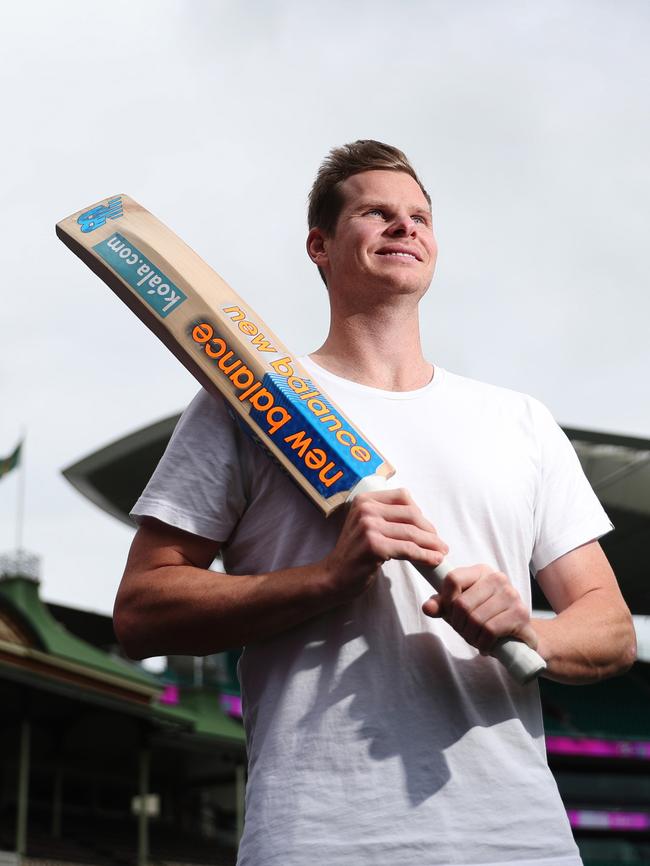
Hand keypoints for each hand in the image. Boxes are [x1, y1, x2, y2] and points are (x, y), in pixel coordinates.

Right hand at [322, 488, 448, 601]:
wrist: (332, 577)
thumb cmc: (354, 554)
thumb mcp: (366, 526)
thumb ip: (386, 517)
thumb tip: (421, 519)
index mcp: (364, 500)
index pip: (403, 497)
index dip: (419, 513)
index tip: (427, 528)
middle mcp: (365, 509)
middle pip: (411, 514)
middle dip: (429, 530)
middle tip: (440, 544)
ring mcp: (368, 526)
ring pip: (412, 533)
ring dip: (432, 544)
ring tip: (441, 553)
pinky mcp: (374, 545)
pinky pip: (408, 549)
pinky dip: (424, 556)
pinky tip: (434, 561)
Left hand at [422, 564, 538, 653]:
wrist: (519, 636)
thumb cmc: (485, 619)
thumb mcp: (460, 611)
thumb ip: (442, 606)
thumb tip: (427, 607)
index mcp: (481, 571)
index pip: (452, 579)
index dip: (446, 602)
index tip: (452, 614)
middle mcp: (498, 578)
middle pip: (462, 603)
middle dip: (458, 625)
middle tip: (465, 633)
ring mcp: (511, 594)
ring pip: (475, 619)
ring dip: (471, 636)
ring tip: (476, 639)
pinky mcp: (520, 614)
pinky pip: (490, 630)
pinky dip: (483, 643)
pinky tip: (486, 646)